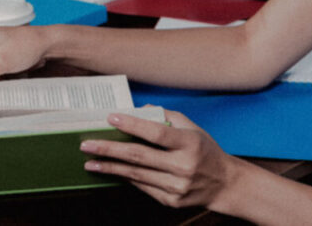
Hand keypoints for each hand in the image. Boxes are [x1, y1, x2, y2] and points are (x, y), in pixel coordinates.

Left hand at [79, 110, 230, 208]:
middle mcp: (183, 166)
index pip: (156, 133)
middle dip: (109, 149)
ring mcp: (177, 187)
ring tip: (90, 161)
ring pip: (136, 174)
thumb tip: (138, 111)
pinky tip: (111, 170)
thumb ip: (166, 116)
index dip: (132, 125)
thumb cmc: (205, 150)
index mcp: (190, 143)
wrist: (224, 184)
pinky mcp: (171, 201)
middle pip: (139, 156)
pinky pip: (142, 186)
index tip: (110, 117)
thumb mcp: (192, 128)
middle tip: (87, 144)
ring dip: (110, 167)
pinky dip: (124, 177)